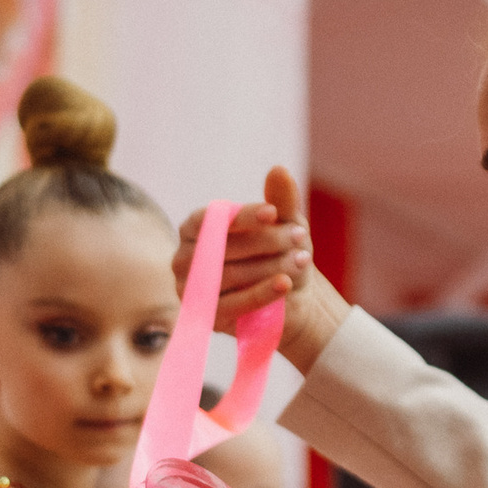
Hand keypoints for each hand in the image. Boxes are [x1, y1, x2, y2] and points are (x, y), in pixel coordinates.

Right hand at [172, 166, 349, 371]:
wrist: (291, 296)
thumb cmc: (279, 252)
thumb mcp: (285, 224)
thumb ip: (281, 200)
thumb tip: (279, 170)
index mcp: (194, 228)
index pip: (211, 218)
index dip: (242, 216)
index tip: (274, 213)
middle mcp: (184, 258)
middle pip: (222, 247)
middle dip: (265, 240)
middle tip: (300, 237)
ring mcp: (191, 290)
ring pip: (228, 275)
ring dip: (269, 266)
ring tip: (302, 260)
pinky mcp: (206, 317)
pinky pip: (232, 304)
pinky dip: (261, 293)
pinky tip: (285, 284)